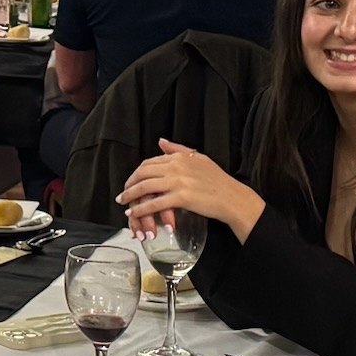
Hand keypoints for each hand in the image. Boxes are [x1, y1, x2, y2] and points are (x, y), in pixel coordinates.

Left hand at [115, 138, 263, 239]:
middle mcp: (176, 167)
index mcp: (180, 157)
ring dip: (130, 196)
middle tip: (123, 193)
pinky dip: (141, 210)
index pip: (150, 162)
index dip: (137, 172)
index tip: (131, 180)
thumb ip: (178, 150)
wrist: (232, 198)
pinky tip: (133, 214)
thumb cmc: (218, 181)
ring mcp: (178, 182)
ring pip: (145, 187)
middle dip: (129, 184)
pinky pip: (154, 203)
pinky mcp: (181, 198)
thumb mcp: (199, 158)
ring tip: (124, 203)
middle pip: (143, 173)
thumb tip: (161, 141)